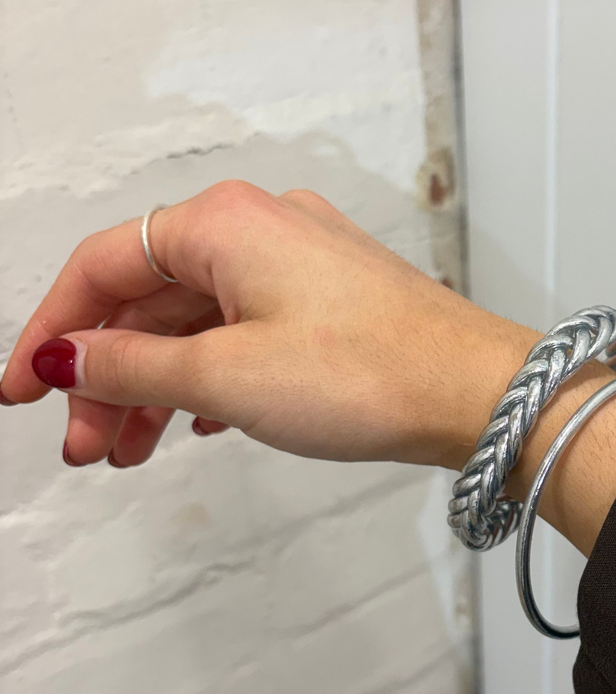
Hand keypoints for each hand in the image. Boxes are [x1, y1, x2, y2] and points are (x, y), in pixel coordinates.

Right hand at [1, 181, 615, 553]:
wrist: (479, 396)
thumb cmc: (368, 375)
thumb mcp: (228, 378)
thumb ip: (135, 367)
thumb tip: (69, 357)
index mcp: (224, 225)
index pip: (103, 267)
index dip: (53, 332)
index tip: (22, 393)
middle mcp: (261, 230)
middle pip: (151, 303)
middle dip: (111, 380)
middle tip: (89, 450)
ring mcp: (302, 268)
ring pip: (201, 327)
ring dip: (160, 390)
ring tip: (134, 455)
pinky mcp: (333, 307)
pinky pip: (248, 338)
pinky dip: (214, 382)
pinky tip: (202, 427)